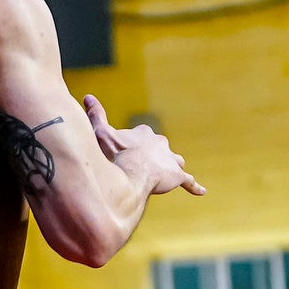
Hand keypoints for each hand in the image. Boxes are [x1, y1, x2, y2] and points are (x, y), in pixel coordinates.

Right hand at [83, 95, 205, 196]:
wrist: (133, 171)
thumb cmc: (116, 153)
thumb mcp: (102, 132)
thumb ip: (96, 115)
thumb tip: (87, 96)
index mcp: (145, 133)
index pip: (144, 136)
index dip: (136, 145)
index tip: (128, 152)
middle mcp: (161, 143)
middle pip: (161, 148)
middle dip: (155, 155)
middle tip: (144, 166)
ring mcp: (171, 160)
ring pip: (175, 162)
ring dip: (171, 167)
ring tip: (166, 176)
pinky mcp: (178, 176)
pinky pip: (188, 181)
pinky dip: (194, 186)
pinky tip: (201, 191)